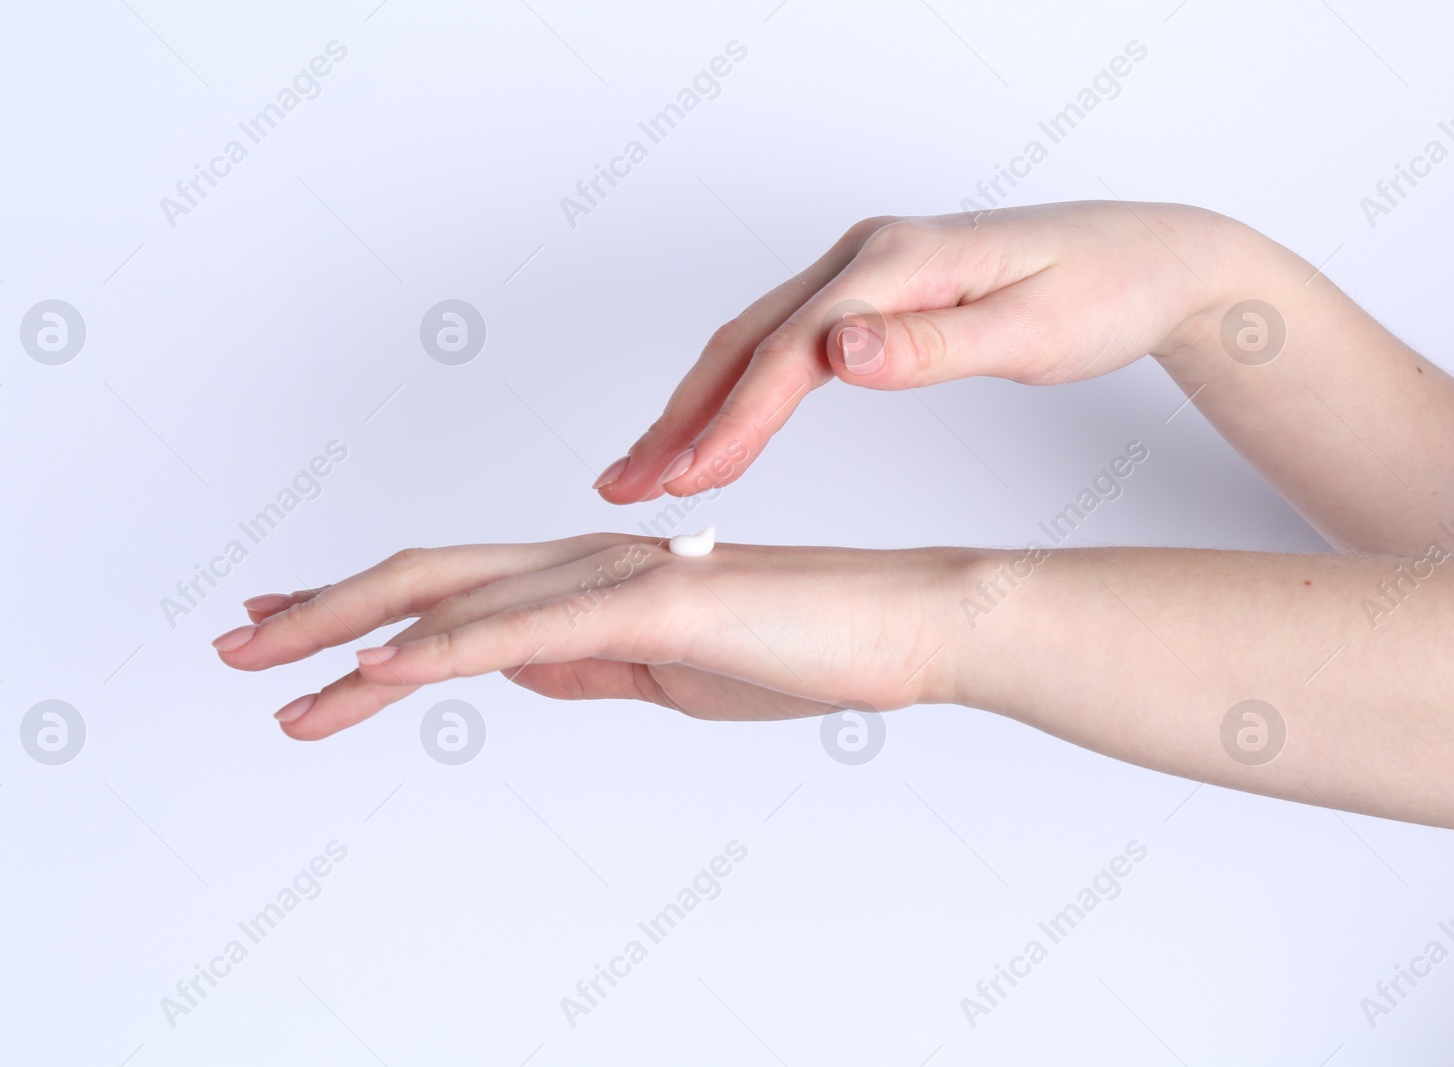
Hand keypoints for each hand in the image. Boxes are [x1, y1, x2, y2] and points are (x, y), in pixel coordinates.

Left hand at [212, 534, 954, 740]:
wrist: (899, 623)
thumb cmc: (798, 644)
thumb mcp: (663, 673)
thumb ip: (585, 666)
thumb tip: (512, 671)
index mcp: (585, 578)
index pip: (447, 589)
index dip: (357, 606)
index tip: (288, 627)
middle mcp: (582, 560)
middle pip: (422, 578)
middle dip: (317, 609)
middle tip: (233, 640)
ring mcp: (612, 577)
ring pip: (452, 599)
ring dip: (348, 632)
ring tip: (267, 669)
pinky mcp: (653, 606)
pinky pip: (527, 631)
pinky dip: (445, 648)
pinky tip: (380, 669)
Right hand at [593, 200, 1244, 501]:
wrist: (1149, 256)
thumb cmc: (1103, 293)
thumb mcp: (1032, 332)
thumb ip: (932, 347)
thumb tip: (839, 354)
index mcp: (899, 262)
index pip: (792, 351)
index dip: (735, 420)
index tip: (688, 479)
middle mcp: (865, 256)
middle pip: (745, 341)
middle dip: (679, 418)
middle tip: (623, 485)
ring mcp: (861, 268)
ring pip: (750, 341)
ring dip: (693, 406)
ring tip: (645, 469)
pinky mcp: (867, 289)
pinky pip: (779, 340)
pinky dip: (734, 389)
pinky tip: (711, 428)